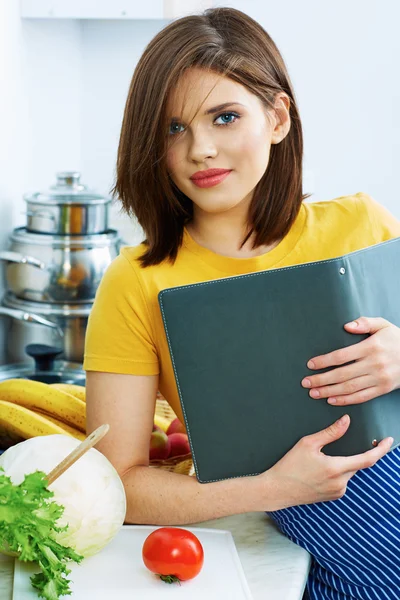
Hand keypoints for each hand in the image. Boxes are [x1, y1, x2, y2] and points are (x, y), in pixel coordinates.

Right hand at [262, 414, 392, 509]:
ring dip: (344, 463)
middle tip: (338, 446)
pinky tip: (321, 469)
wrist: (278, 489)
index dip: (380, 450)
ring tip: (321, 460)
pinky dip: (338, 471)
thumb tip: (346, 421)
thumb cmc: (290, 466)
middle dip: (354, 453)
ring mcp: (337, 492)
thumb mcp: (308, 443)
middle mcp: (340, 483)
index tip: (388, 441)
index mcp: (336, 469)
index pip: (367, 459)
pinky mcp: (333, 496)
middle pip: (357, 464)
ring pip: (349, 472)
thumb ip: (330, 432)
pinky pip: (342, 480)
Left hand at [301, 317, 399, 405]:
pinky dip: (345, 400)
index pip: (342, 356)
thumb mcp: (383, 325)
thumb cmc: (396, 338)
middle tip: (306, 383)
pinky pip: (362, 397)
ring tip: (314, 393)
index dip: (324, 361)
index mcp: (371, 347)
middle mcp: (374, 364)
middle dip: (322, 379)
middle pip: (343, 374)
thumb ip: (364, 323)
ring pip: (350, 388)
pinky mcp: (383, 389)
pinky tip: (331, 400)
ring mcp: (379, 378)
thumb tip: (346, 326)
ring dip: (329, 391)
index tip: (310, 364)